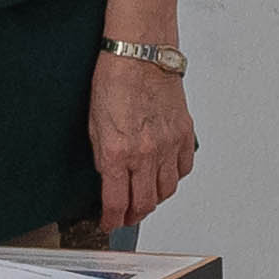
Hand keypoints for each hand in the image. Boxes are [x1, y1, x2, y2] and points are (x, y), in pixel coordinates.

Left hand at [86, 52, 197, 241]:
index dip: (112, 220)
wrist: (140, 54)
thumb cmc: (114, 80)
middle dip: (134, 215)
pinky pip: (183, 169)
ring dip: (155, 199)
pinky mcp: (184, 134)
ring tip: (145, 198)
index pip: (117, 203)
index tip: (109, 224)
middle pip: (145, 203)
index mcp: (119, 153)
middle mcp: (146, 154)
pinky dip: (174, 177)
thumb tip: (110, 177)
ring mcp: (168, 146)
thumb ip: (104, 157)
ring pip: (166, 190)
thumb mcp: (94, 124)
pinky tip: (165, 175)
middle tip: (127, 216)